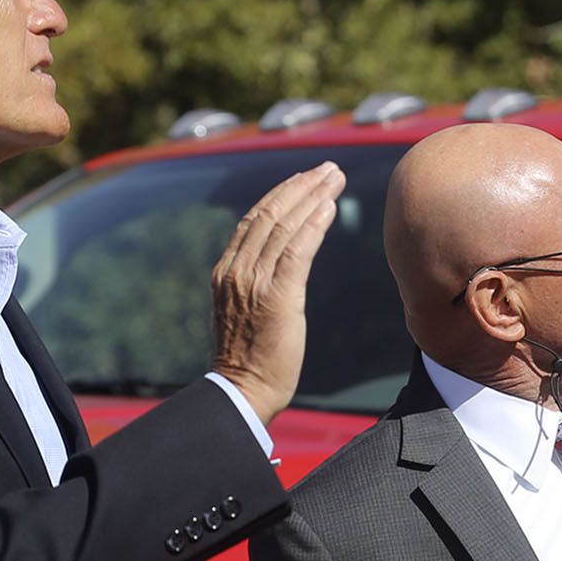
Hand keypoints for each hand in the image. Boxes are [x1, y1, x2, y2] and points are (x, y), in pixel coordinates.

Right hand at [209, 162, 344, 423]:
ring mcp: (254, 282)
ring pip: (284, 226)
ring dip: (313, 197)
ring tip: (335, 179)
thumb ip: (257, 284)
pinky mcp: (277, 297)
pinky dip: (313, 225)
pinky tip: (330, 208)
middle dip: (301, 186)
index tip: (306, 178)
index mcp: (226, 271)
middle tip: (328, 169)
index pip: (255, 219)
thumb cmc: (250, 359)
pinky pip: (297, 251)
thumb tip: (279, 267)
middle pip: (270, 213)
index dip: (282, 194)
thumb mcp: (245, 311)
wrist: (243, 391)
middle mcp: (236, 270)